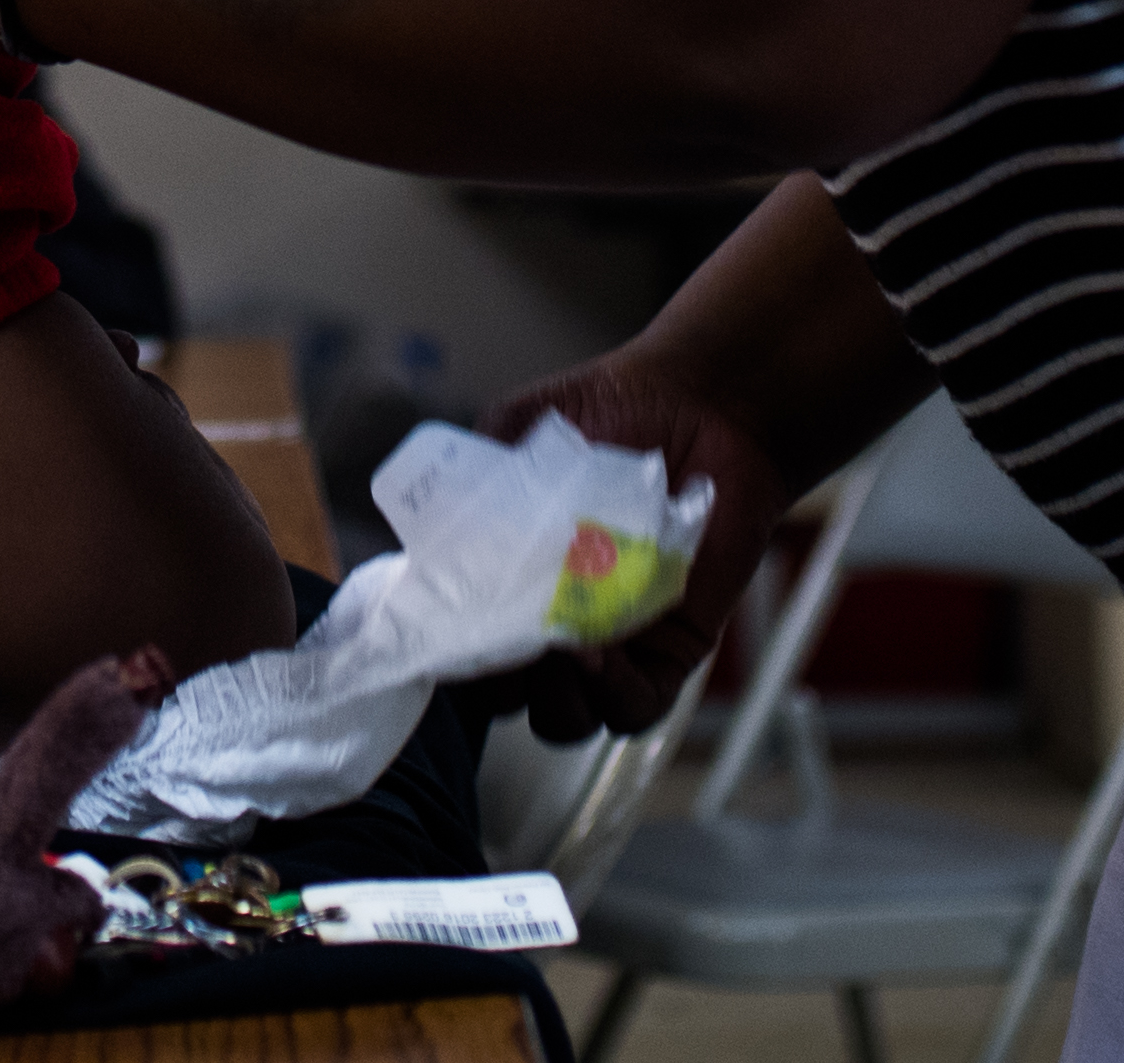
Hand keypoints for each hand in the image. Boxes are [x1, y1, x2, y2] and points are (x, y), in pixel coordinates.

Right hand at [454, 347, 796, 742]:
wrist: (700, 403)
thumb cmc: (607, 411)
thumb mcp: (516, 431)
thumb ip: (467, 482)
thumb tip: (422, 533)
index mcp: (506, 578)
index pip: (460, 646)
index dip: (447, 652)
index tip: (446, 628)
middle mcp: (552, 621)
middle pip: (505, 700)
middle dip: (498, 683)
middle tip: (508, 638)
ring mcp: (611, 644)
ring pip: (564, 720)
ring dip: (551, 699)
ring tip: (556, 648)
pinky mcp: (670, 652)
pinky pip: (634, 708)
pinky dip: (610, 694)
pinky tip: (601, 651)